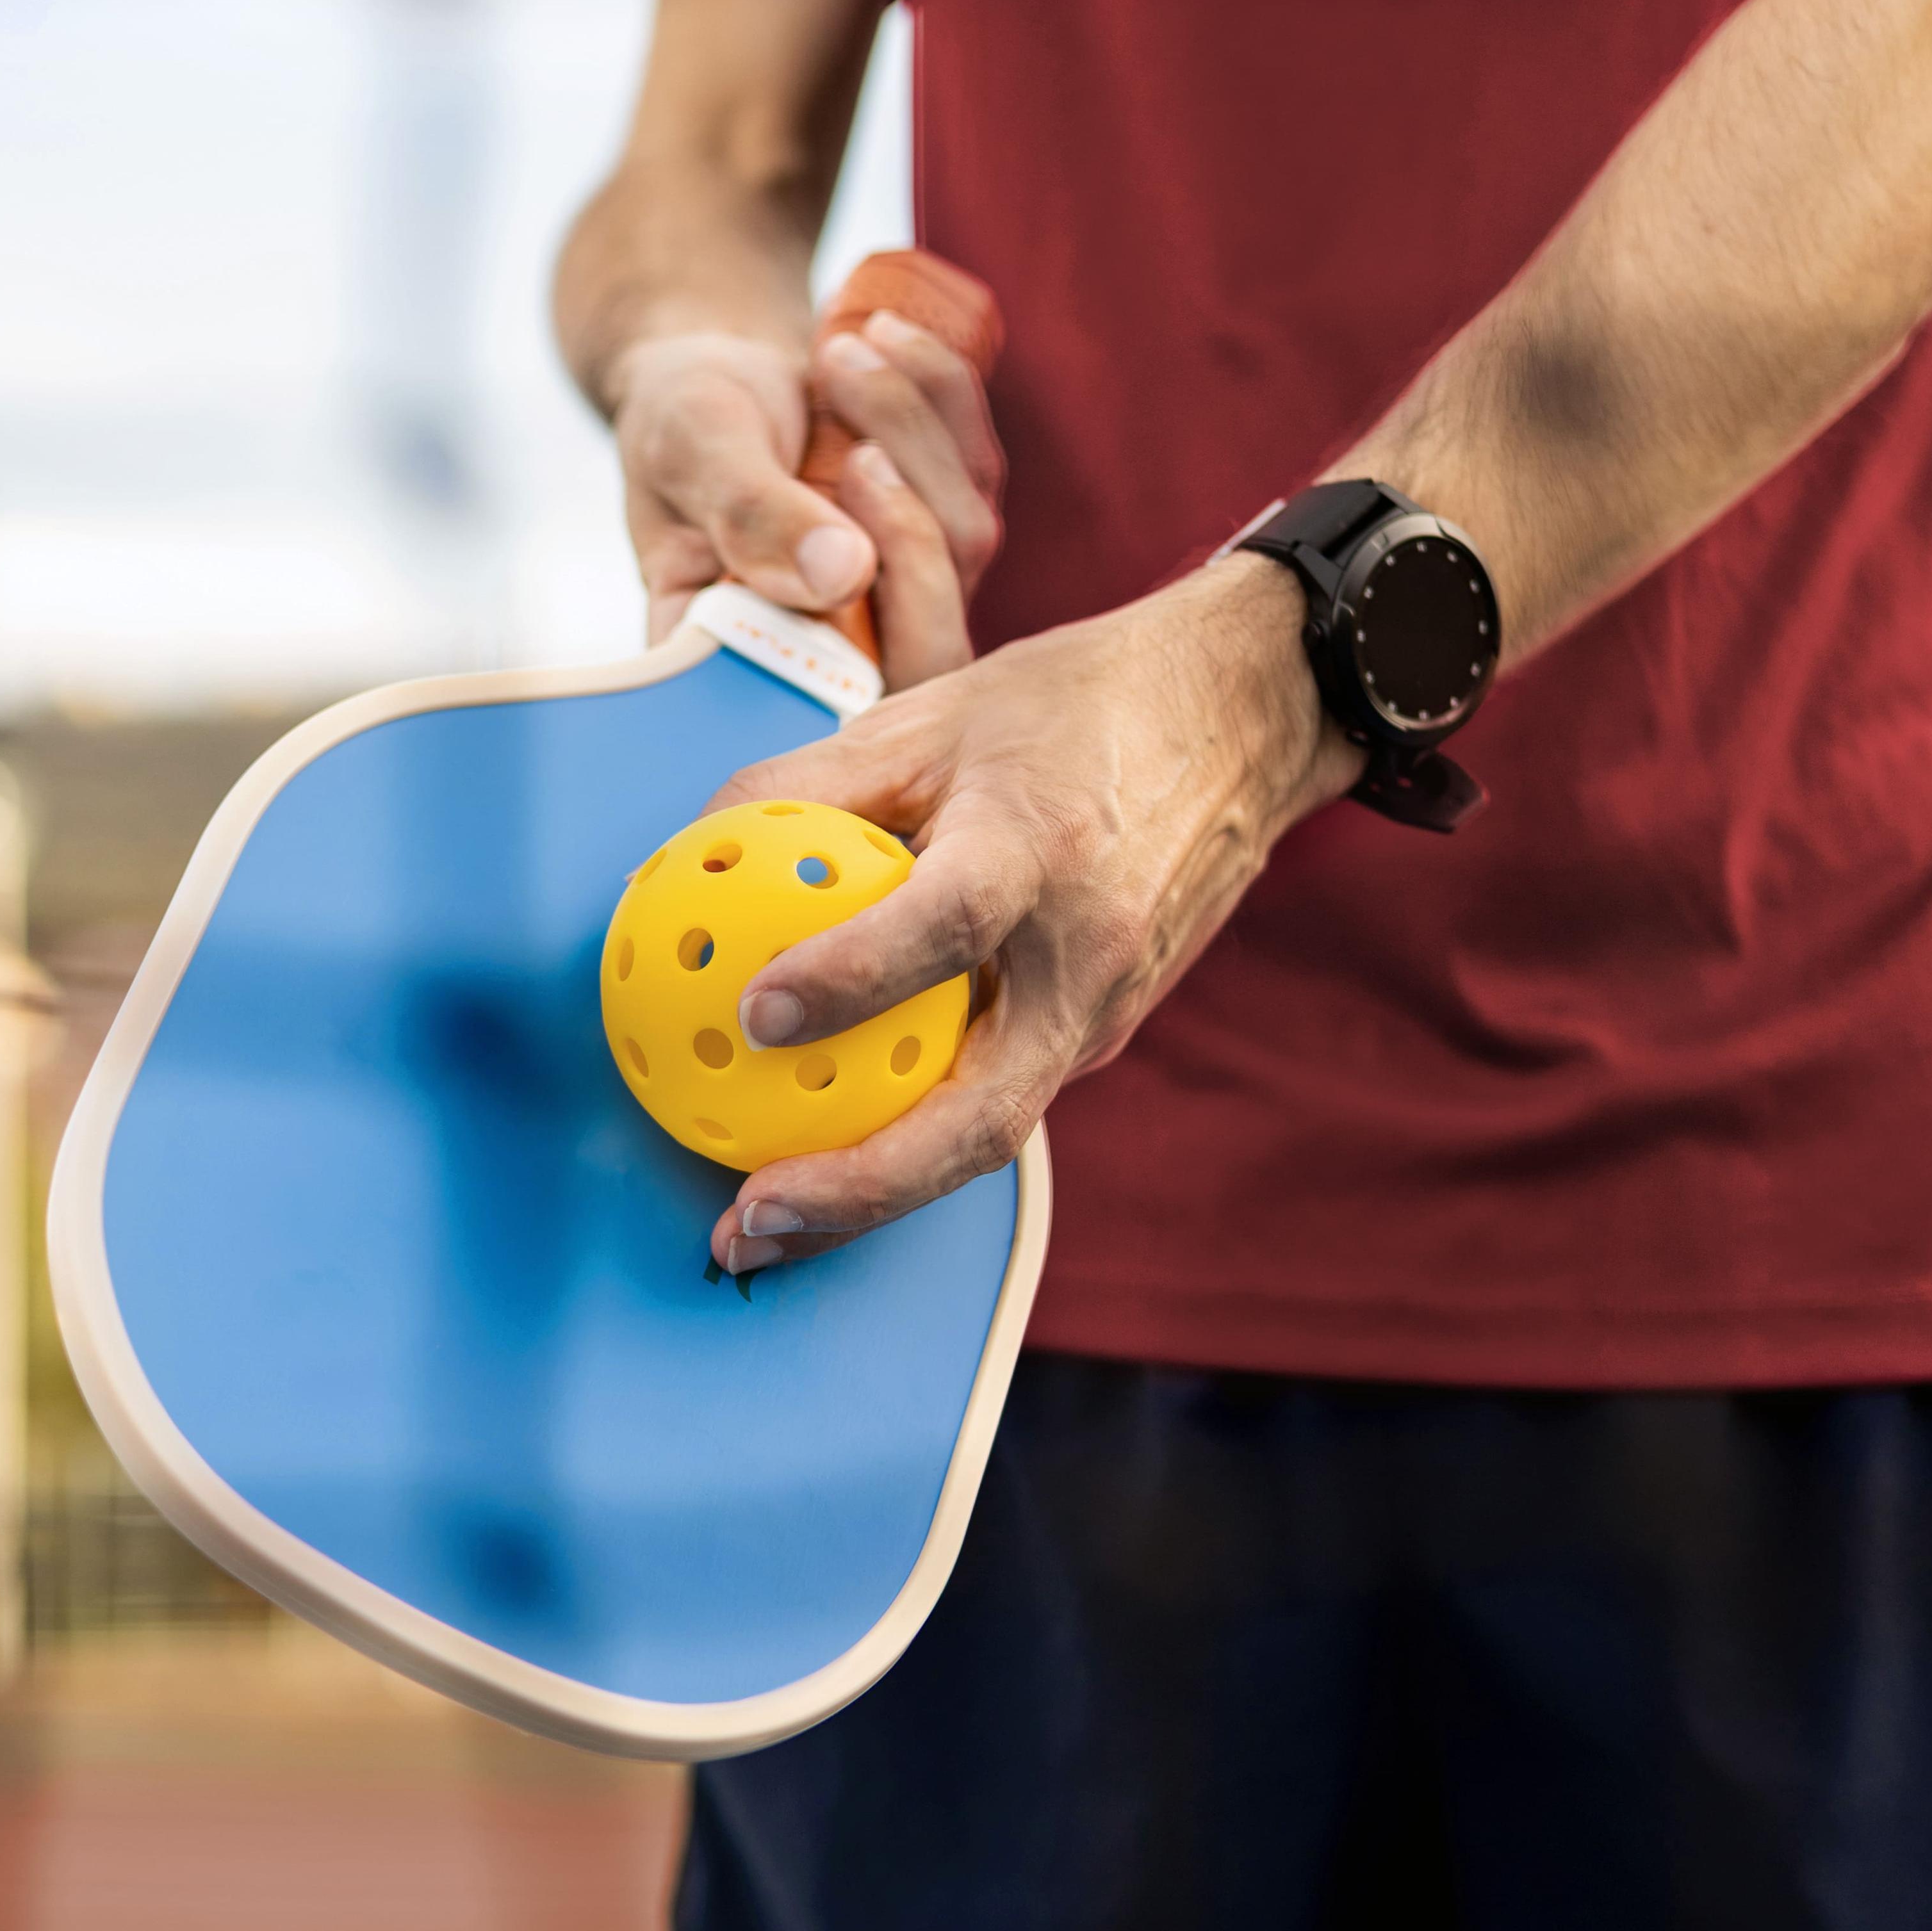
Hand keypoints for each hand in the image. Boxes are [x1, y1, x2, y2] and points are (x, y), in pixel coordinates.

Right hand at [608, 304, 1003, 689]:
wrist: (713, 369)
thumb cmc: (679, 421)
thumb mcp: (693, 451)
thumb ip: (754, 514)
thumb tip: (845, 573)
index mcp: (747, 664)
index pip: (830, 714)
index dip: (866, 653)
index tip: (841, 522)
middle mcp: (835, 653)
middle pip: (930, 640)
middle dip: (903, 508)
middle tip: (840, 403)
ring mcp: (898, 598)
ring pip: (963, 539)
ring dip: (912, 423)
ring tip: (841, 349)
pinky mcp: (940, 535)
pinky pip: (979, 474)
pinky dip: (943, 395)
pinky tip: (888, 340)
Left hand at [701, 558, 1361, 1273]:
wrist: (1246, 716)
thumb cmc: (1075, 705)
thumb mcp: (930, 713)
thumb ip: (806, 786)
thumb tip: (685, 858)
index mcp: (1041, 849)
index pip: (946, 926)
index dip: (850, 978)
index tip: (754, 1013)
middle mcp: (1086, 954)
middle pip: (982, 1116)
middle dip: (861, 1189)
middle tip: (750, 1220)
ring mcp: (1107, 1010)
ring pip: (988, 1135)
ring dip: (875, 1195)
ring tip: (762, 1224)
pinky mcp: (1106, 1033)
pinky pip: (998, 1099)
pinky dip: (912, 1140)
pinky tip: (828, 1154)